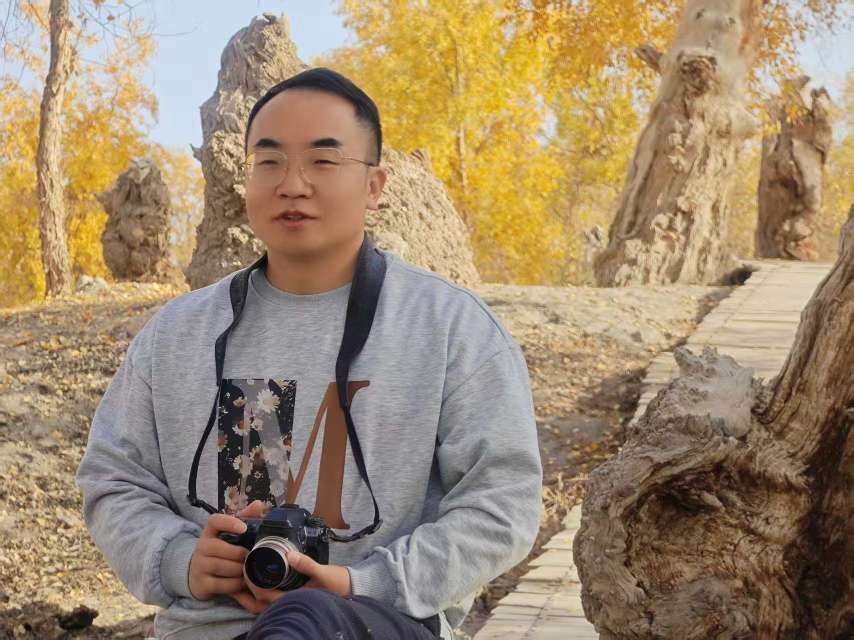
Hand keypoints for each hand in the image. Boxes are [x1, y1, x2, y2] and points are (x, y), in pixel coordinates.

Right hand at [188, 500, 270, 614]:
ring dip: (242, 571)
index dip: (229, 523)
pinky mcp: (202, 584)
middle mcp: (202, 547)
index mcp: (209, 532)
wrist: (196, 575)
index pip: (215, 521)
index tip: (244, 528)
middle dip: (243, 555)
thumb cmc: (219, 551)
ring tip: (249, 571)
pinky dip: (237, 585)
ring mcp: (200, 566)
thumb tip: (258, 504)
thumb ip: (244, 518)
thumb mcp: (228, 535)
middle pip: (226, 549)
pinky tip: (242, 583)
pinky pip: (225, 585)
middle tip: (252, 558)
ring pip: (227, 568)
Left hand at [244, 549, 352, 604]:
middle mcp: (286, 606)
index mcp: (291, 601)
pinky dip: (260, 590)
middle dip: (244, 589)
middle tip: (238, 570)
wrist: (349, 589)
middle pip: (256, 603)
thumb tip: (290, 554)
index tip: (245, 566)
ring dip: (250, 591)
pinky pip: (269, 599)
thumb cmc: (336, 584)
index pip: (262, 595)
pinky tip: (258, 578)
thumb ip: (306, 564)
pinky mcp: (291, 599)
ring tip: (242, 574)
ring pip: (261, 603)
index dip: (250, 582)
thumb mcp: (322, 572)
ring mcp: (288, 604)